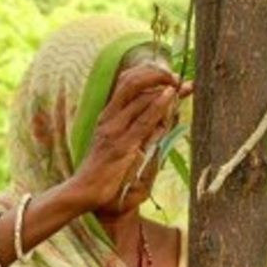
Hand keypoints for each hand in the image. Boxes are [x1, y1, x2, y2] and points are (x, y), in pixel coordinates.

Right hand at [64, 66, 181, 208]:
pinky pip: (143, 120)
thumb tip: (168, 116)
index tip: (171, 75)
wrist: (87, 193)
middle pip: (130, 81)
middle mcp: (109, 117)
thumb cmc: (108, 175)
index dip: (149, 73)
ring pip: (139, 97)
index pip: (127, 83)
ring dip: (161, 88)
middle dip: (156, 73)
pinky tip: (171, 95)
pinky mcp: (121, 145)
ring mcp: (114, 130)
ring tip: (180, 87)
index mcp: (108, 116)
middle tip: (176, 77)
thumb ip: (146, 131)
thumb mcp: (129, 146)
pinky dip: (159, 105)